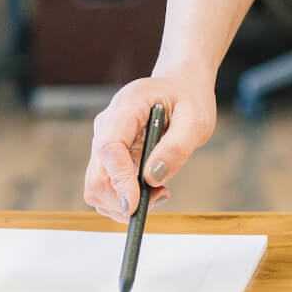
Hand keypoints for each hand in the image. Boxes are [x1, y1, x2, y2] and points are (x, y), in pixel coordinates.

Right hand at [84, 74, 216, 222]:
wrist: (178, 87)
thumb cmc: (188, 99)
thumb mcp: (196, 120)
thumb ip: (176, 148)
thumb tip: (153, 178)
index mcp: (125, 108)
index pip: (108, 148)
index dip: (119, 180)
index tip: (135, 204)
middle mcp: (106, 126)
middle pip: (96, 176)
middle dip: (122, 200)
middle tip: (161, 195)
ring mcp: (103, 143)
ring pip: (97, 188)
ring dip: (126, 202)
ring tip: (159, 189)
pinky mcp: (108, 158)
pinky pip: (107, 188)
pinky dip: (126, 199)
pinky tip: (151, 186)